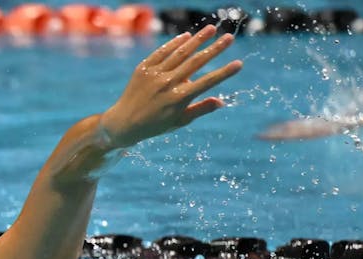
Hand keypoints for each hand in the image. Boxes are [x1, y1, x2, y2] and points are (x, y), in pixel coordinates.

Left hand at [99, 25, 242, 146]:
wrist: (123, 122)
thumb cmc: (155, 125)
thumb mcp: (179, 121)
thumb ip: (200, 109)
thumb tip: (221, 101)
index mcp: (179, 99)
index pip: (207, 82)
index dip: (224, 73)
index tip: (239, 63)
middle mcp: (168, 84)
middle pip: (196, 62)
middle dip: (215, 49)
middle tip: (229, 38)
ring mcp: (155, 74)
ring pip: (180, 52)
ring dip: (197, 40)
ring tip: (211, 29)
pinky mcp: (143, 68)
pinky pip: (161, 52)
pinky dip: (174, 43)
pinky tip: (186, 36)